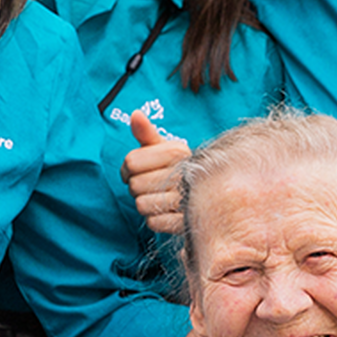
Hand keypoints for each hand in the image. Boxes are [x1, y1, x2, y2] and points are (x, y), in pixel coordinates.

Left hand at [123, 113, 190, 235]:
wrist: (210, 193)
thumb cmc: (178, 168)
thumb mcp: (164, 148)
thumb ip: (146, 133)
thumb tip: (135, 113)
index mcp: (177, 152)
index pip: (130, 162)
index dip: (127, 168)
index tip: (136, 170)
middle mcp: (184, 173)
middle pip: (134, 185)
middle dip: (137, 187)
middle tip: (150, 185)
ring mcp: (188, 200)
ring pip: (142, 205)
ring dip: (145, 204)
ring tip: (159, 197)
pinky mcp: (188, 222)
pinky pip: (153, 222)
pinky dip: (155, 219)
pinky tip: (166, 211)